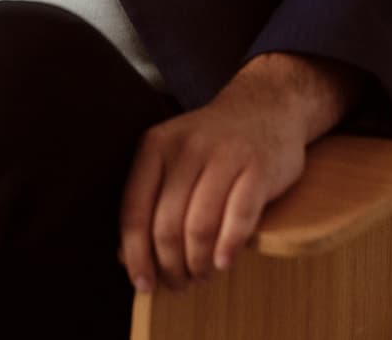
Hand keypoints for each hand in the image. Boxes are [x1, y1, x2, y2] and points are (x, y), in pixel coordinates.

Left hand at [118, 53, 360, 289]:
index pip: (134, 210)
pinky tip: (223, 262)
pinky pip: (238, 217)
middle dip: (170, 266)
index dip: (136, 255)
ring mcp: (224, 155)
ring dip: (199, 263)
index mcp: (156, 145)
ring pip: (200, 227)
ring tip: (202, 274)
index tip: (142, 285)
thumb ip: (150, 198)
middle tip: (179, 283)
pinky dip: (228, 247)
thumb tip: (125, 256)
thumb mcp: (173, 157)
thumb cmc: (213, 144)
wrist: (266, 105)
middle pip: (167, 226)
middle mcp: (186, 147)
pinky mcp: (258, 167)